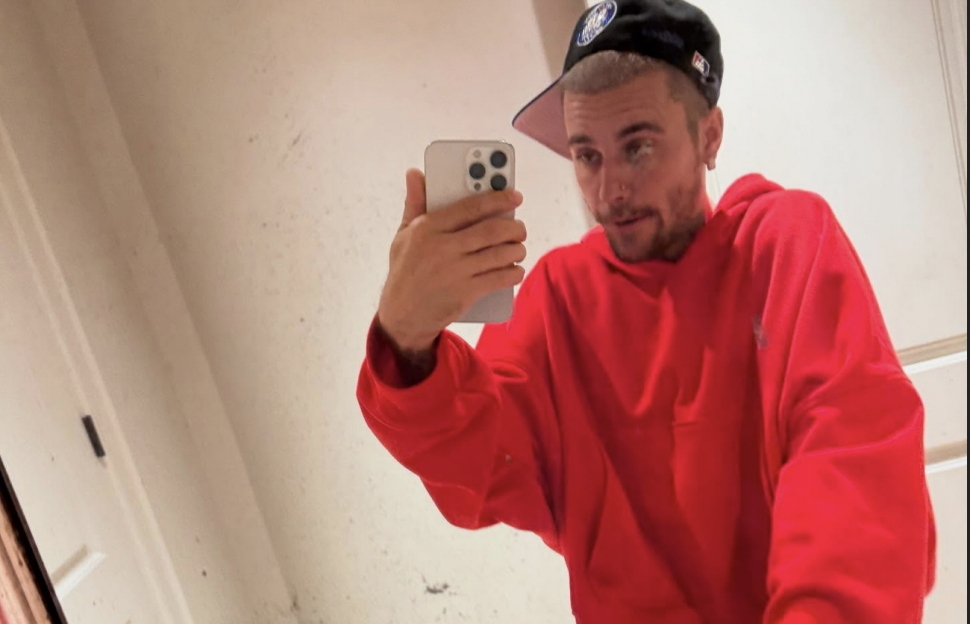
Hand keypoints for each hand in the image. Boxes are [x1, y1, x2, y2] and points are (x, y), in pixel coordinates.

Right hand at [377, 168, 526, 352]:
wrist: (402, 316)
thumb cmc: (405, 270)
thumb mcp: (403, 235)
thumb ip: (414, 203)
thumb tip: (414, 173)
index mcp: (428, 228)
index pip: (470, 207)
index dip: (497, 199)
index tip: (515, 196)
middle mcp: (443, 248)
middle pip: (492, 230)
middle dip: (514, 227)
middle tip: (520, 228)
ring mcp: (455, 271)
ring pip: (500, 254)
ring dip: (517, 250)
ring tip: (518, 248)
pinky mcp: (465, 293)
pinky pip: (500, 278)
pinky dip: (514, 272)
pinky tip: (515, 269)